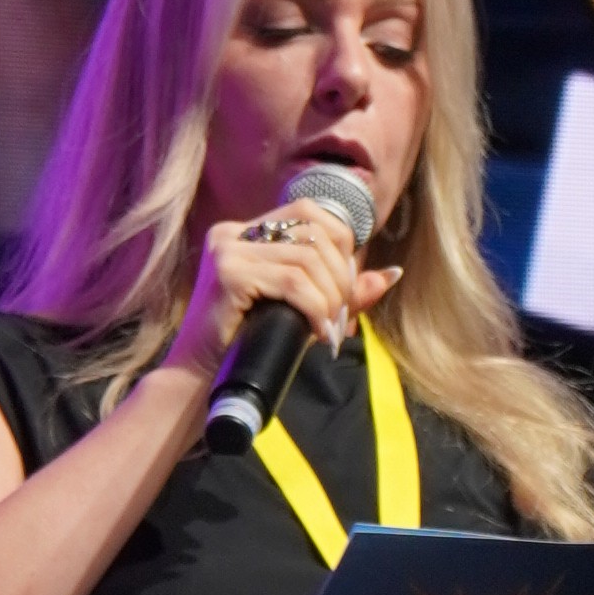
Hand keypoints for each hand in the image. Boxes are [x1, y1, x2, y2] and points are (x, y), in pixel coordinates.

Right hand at [165, 180, 384, 396]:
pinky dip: (316, 309)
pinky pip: (293, 283)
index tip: (344, 286)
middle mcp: (233, 232)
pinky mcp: (228, 274)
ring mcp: (227, 250)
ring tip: (328, 329)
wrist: (201, 382)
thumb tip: (392, 274)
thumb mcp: (301, 311)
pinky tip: (317, 333)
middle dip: (340, 275)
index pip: (308, 212)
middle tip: (340, 315)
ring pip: (307, 259)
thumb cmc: (249, 346)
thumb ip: (342, 291)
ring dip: (330, 297)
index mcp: (245, 232)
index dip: (340, 243)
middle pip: (313, 232)